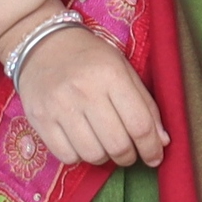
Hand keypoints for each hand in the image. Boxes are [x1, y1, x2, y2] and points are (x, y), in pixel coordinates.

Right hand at [14, 20, 167, 168]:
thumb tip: (161, 142)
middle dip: (129, 156)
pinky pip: (67, 157)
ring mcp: (59, 106)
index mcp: (111, 75)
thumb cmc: (89, 58)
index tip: (155, 157)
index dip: (151, 148)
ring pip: (93, 155)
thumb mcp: (123, 69)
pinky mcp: (40, 119)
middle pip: (118, 145)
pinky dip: (78, 157)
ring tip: (103, 144)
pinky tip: (80, 142)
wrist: (42, 44)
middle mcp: (85, 90)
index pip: (140, 125)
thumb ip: (145, 104)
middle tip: (128, 152)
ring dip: (104, 157)